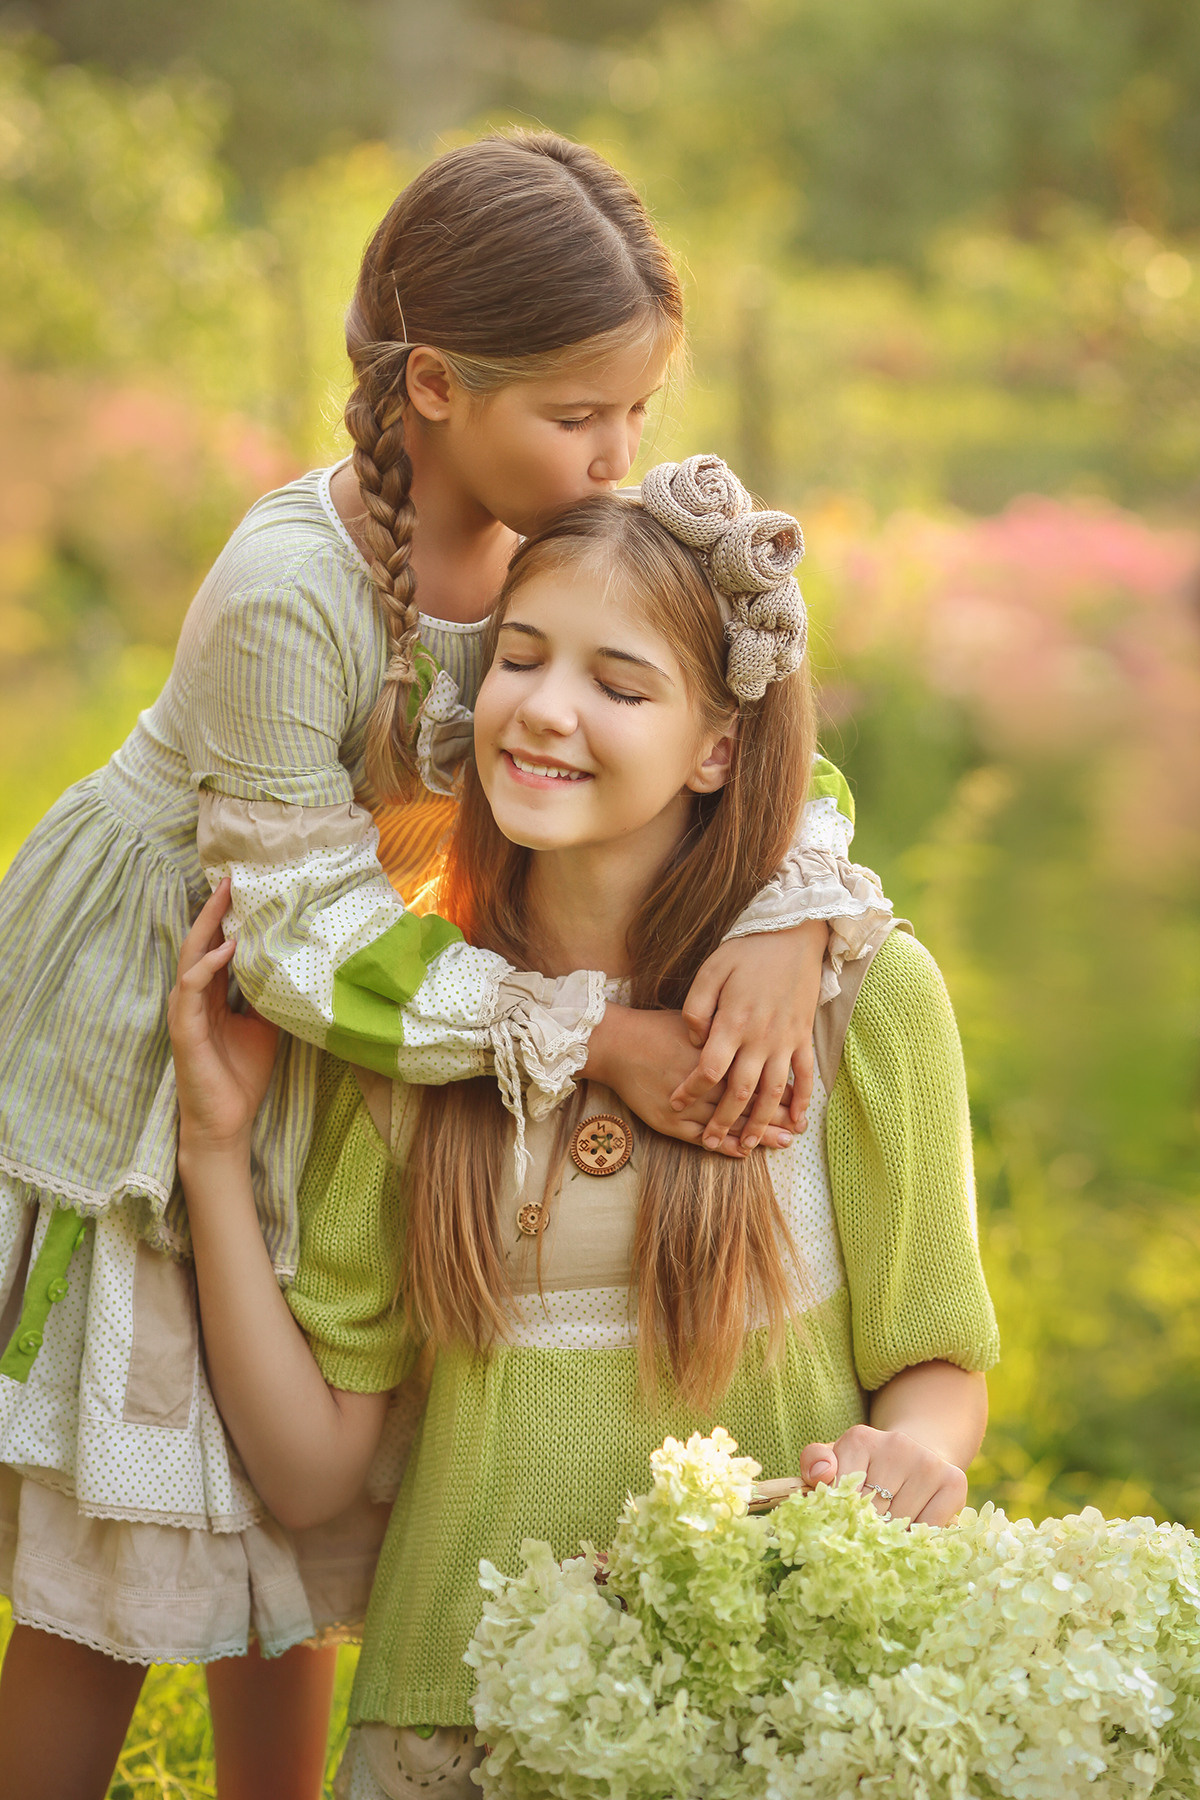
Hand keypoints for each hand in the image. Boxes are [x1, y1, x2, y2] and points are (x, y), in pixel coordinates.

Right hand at [168, 879, 279, 1153]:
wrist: (227, 1120)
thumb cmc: (242, 1075)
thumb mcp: (266, 1027)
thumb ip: (271, 996)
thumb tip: (299, 968)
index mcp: (212, 995)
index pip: (215, 945)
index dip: (226, 917)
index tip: (244, 888)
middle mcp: (194, 996)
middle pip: (199, 941)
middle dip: (214, 909)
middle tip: (231, 878)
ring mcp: (185, 1010)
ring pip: (190, 956)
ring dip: (207, 925)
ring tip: (226, 898)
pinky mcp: (183, 1027)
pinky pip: (190, 986)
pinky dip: (208, 964)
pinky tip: (228, 948)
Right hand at [585, 1005, 793, 1157]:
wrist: (616, 1043)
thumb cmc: (656, 1028)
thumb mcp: (695, 1020)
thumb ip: (722, 1030)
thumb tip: (751, 1038)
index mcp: (714, 1055)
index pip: (755, 1076)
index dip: (778, 1089)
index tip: (800, 1100)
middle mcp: (703, 1082)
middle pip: (747, 1103)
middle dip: (776, 1117)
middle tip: (799, 1130)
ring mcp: (685, 1105)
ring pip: (728, 1123)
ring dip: (757, 1134)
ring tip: (783, 1143)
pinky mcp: (668, 1121)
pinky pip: (700, 1138)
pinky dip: (724, 1145)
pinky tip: (743, 1152)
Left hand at [673, 919, 828, 1150]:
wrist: (793, 934)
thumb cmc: (747, 951)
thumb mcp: (711, 970)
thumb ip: (697, 1008)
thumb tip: (694, 1040)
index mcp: (734, 1022)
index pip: (709, 1069)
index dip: (690, 1090)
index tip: (675, 1103)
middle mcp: (761, 1037)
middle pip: (740, 1090)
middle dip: (723, 1121)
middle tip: (710, 1142)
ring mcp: (786, 1040)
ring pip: (773, 1092)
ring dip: (761, 1122)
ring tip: (749, 1146)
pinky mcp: (803, 1036)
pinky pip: (805, 1076)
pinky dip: (802, 1101)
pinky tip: (795, 1122)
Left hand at [798, 1423, 967, 1526]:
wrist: (916, 1458)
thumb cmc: (867, 1468)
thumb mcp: (836, 1462)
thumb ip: (815, 1464)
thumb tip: (821, 1475)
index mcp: (859, 1438)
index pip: (841, 1493)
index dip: (841, 1515)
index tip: (843, 1522)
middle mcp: (897, 1444)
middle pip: (872, 1512)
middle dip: (866, 1530)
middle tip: (866, 1534)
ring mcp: (928, 1462)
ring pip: (901, 1524)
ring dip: (892, 1537)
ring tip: (889, 1529)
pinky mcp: (954, 1481)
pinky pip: (930, 1529)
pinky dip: (919, 1538)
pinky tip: (913, 1527)